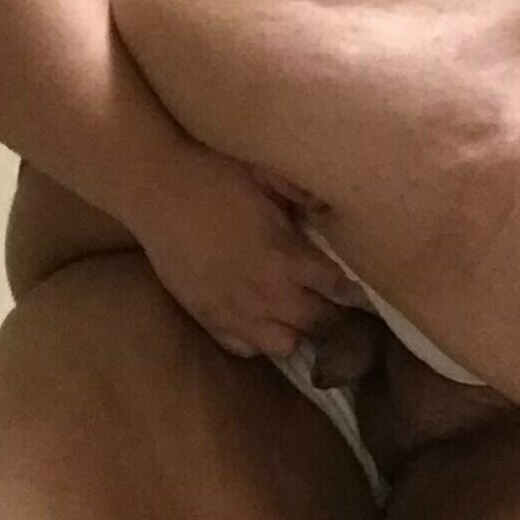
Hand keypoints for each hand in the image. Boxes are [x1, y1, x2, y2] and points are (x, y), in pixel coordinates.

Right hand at [127, 140, 361, 358]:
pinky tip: (260, 317)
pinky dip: (259, 338)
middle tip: (337, 304)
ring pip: (285, 346)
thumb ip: (306, 197)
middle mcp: (268, 295)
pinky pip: (246, 347)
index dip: (358, 292)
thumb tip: (335, 209)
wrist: (153, 185)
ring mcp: (236, 312)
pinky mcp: (209, 318)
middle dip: (334, 317)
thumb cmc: (214, 171)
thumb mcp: (268, 175)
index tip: (366, 290)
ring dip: (296, 331)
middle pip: (319, 325)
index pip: (341, 291)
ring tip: (296, 312)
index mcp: (289, 260)